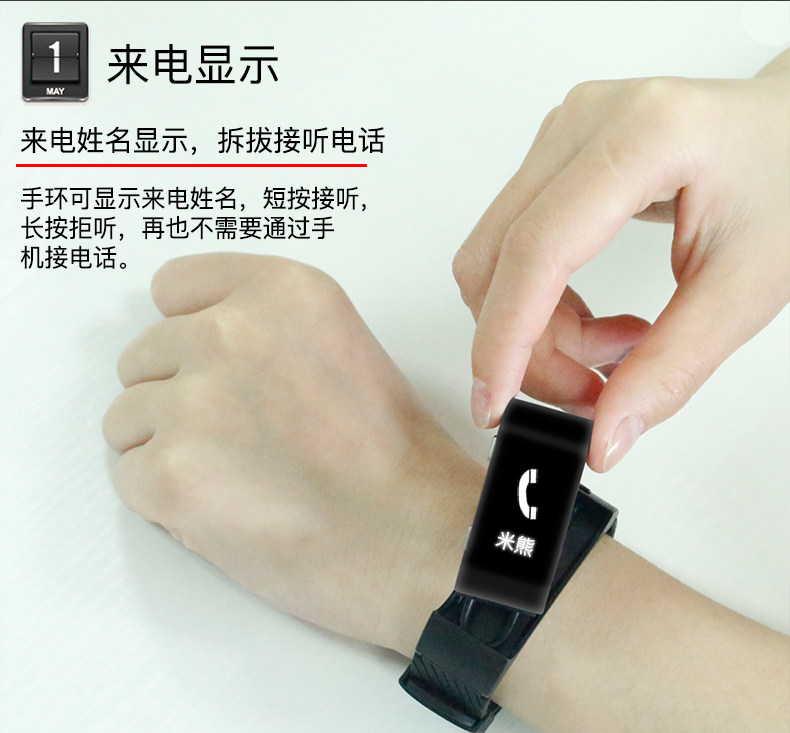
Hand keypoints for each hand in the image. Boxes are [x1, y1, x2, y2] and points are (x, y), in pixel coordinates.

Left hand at [102, 253, 482, 653]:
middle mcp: (231, 332)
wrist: (417, 537)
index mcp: (281, 291)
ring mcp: (196, 401)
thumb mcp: (340, 347)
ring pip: (127, 419)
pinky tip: (229, 509)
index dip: (187, 331)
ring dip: (169, 449)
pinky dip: (167, 501)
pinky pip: (130, 479)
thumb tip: (192, 354)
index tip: (206, 362)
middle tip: (238, 438)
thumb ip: (264, 331)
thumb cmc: (395, 459)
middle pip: (144, 356)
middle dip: (177, 397)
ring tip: (238, 477)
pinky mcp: (173, 474)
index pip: (174, 287)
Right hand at [453, 50, 789, 470]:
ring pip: (493, 262)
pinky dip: (538, 306)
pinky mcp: (550, 162)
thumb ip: (671, 369)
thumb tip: (604, 435)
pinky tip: (593, 322)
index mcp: (643, 137)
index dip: (507, 337)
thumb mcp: (745, 288)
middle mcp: (583, 125)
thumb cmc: (787, 182)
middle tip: (585, 395)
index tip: (495, 402)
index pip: (538, 250)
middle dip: (525, 347)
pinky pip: (510, 251)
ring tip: (606, 354)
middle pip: (498, 261)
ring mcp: (559, 139)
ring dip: (532, 331)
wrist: (789, 130)